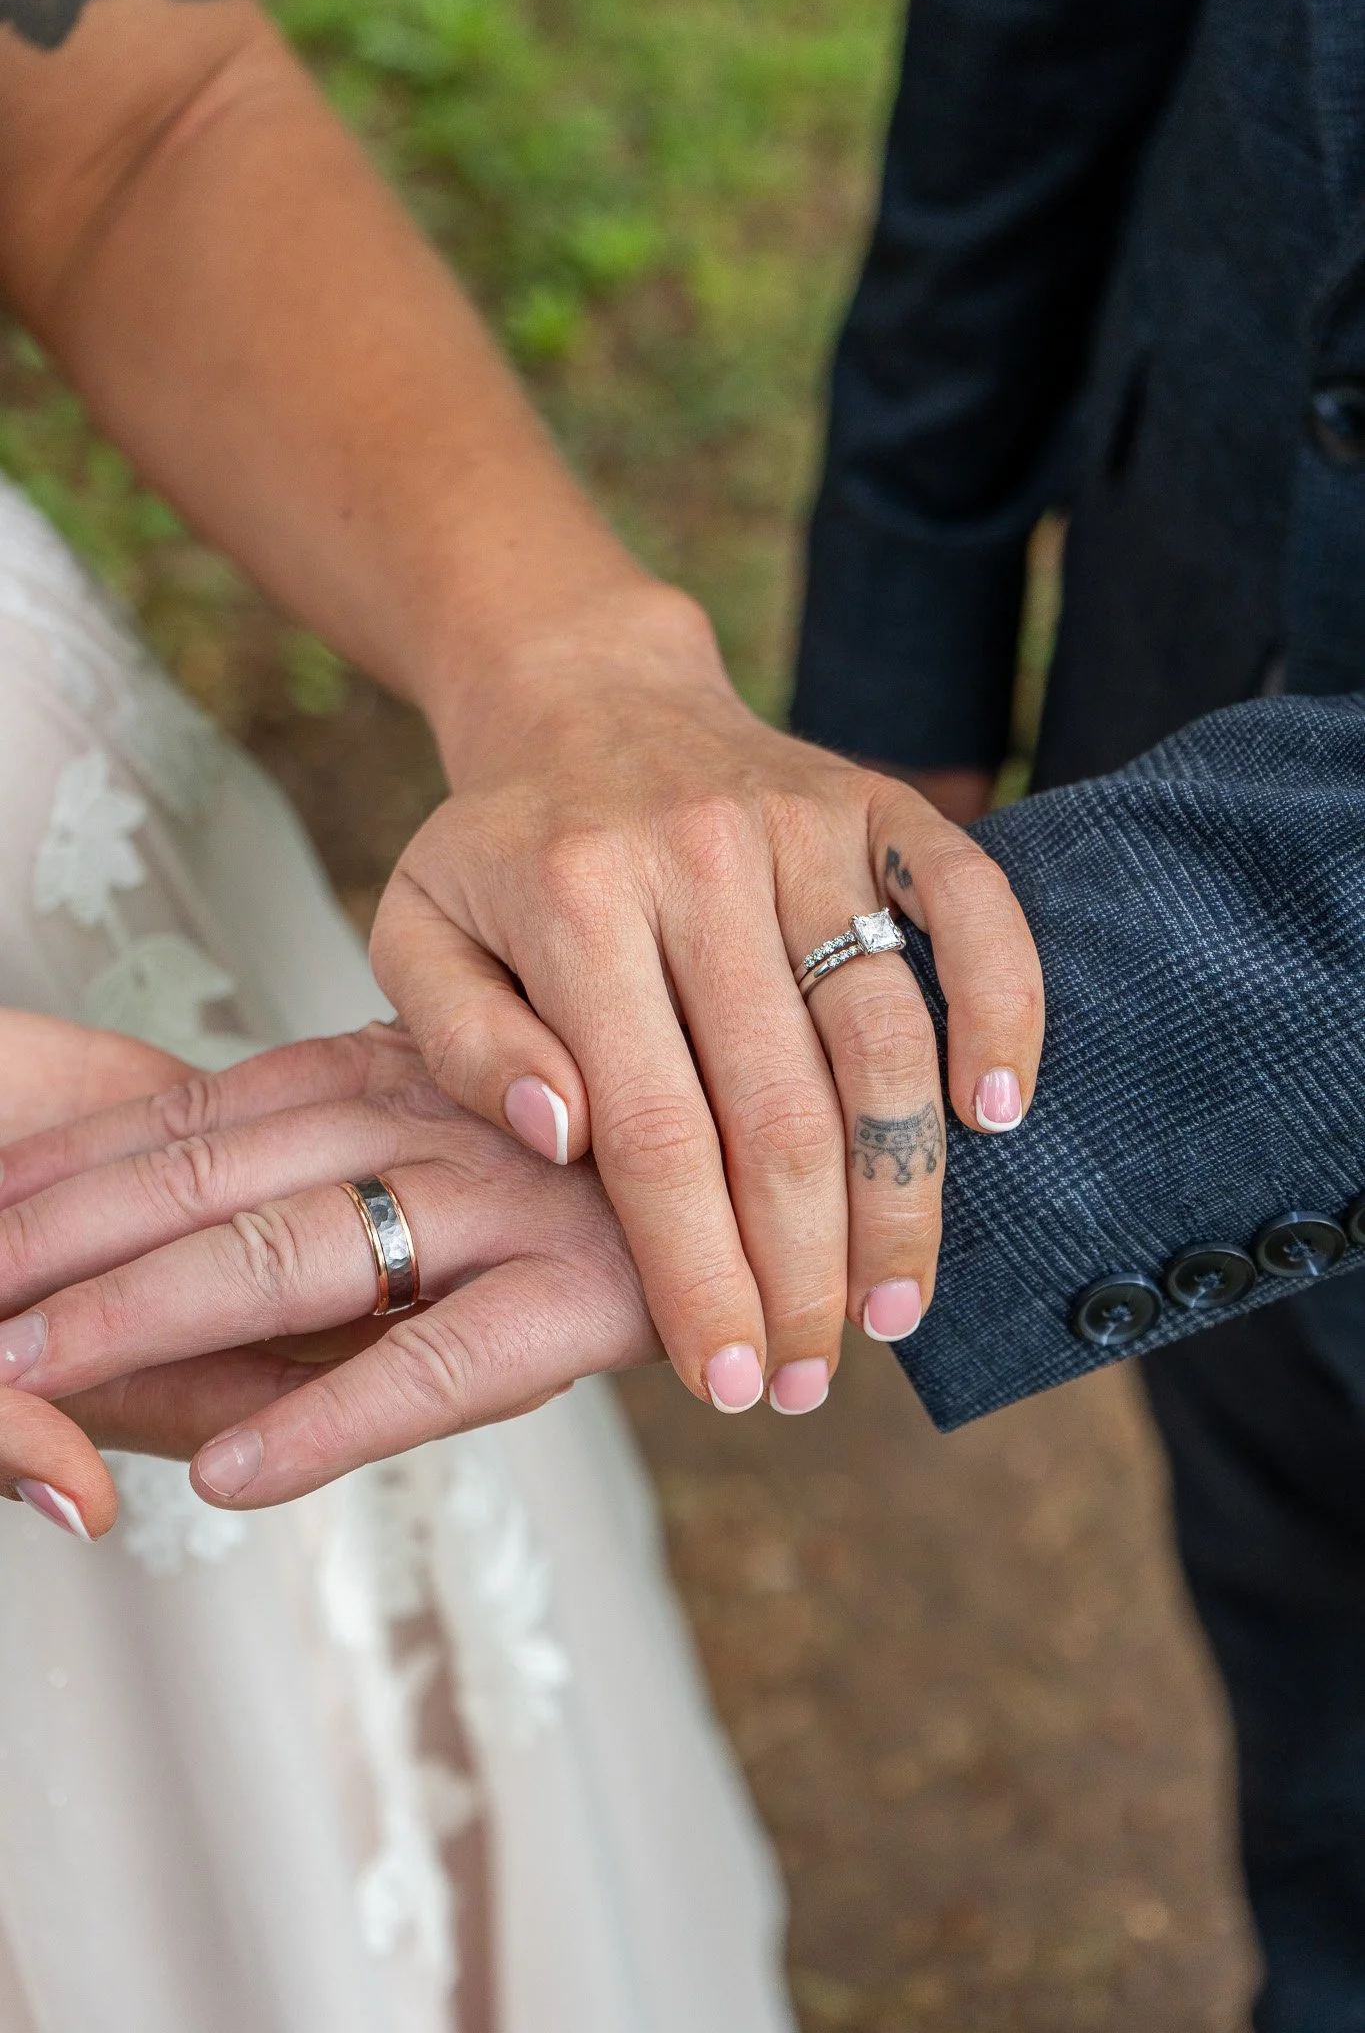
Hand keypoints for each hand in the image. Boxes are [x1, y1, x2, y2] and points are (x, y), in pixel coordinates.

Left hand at [0, 1022, 660, 1517]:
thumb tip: (202, 1200)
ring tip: (25, 1370)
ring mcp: (504, 1198)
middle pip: (210, 1176)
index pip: (194, 1111)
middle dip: (61, 1239)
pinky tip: (233, 1473)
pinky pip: (435, 1359)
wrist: (800, 1140)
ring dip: (143, 1312)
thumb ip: (354, 1127)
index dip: (71, 1160)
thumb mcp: (475, 1096)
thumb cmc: (619, 1133)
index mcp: (391, 1066)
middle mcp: (432, 1113)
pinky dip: (328, 1419)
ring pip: (293, 1253)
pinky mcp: (583, 1293)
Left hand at [373, 594, 1044, 1412]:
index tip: (731, 1379)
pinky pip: (974, 910)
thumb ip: (461, 1042)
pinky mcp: (882, 806)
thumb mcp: (416, 934)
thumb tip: (559, 1135)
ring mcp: (803, 827)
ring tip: (897, 1308)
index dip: (697, 1270)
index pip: (650, 1131)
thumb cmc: (503, 851)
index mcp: (574, 901)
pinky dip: (1005, 1010)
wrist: (588, 696)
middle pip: (779, 1108)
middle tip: (816, 1382)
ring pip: (883, 1035)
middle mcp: (698, 858)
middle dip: (805, 1271)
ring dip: (905, 1190)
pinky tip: (999, 1117)